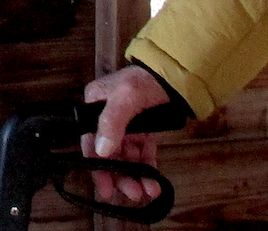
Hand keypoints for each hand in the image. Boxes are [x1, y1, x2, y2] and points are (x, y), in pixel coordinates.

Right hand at [81, 65, 170, 204]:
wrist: (176, 75)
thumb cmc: (146, 80)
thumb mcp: (126, 97)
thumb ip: (112, 123)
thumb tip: (101, 151)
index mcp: (95, 107)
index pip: (90, 142)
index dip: (97, 167)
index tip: (105, 188)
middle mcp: (107, 119)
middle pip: (109, 154)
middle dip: (121, 175)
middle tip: (132, 193)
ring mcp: (127, 127)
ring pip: (127, 158)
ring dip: (136, 175)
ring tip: (147, 191)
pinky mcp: (144, 132)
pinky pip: (142, 154)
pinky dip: (147, 168)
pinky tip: (154, 182)